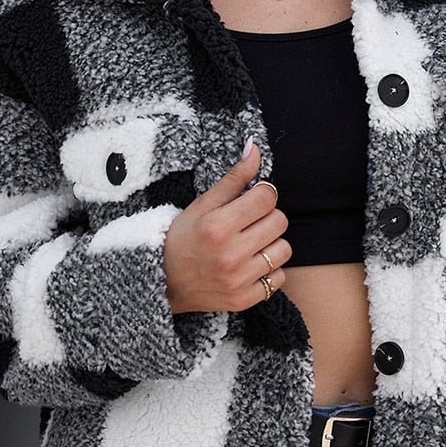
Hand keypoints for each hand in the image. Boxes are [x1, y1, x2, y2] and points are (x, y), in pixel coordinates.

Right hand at [162, 141, 290, 313]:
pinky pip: (278, 278)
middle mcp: (230, 254)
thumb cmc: (181, 238)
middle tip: (248, 222)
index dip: (261, 195)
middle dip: (267, 217)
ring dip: (271, 244)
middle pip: (279, 221)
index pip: (267, 198)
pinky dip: (268, 270)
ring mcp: (238, 280)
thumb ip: (233, 178)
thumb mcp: (202, 204)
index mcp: (218, 226)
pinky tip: (249, 265)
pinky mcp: (244, 299)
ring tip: (249, 244)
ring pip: (283, 250)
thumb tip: (254, 147)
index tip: (250, 200)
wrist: (162, 283)